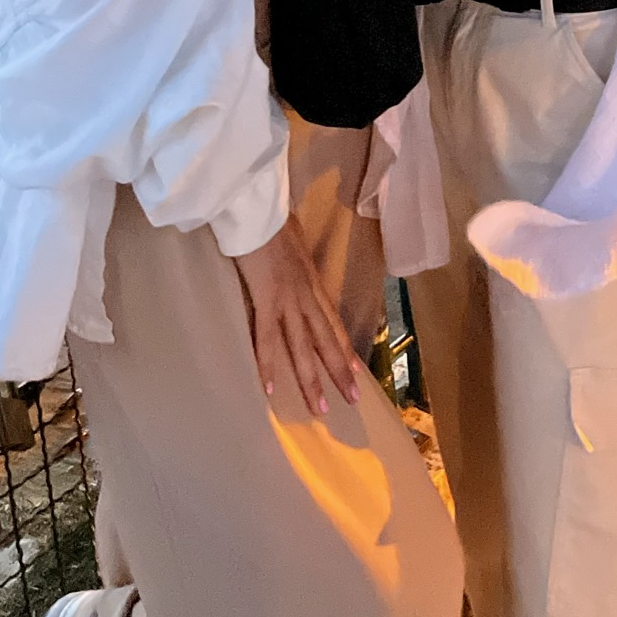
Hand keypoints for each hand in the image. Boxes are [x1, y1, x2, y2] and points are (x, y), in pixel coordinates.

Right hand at [233, 219, 364, 416]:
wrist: (259, 208)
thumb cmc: (271, 219)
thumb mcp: (293, 240)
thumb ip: (296, 256)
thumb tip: (295, 257)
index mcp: (311, 280)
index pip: (332, 320)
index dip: (343, 346)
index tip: (356, 369)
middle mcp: (305, 293)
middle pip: (325, 338)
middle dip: (339, 371)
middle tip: (352, 399)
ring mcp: (287, 298)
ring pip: (303, 347)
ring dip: (312, 379)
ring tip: (321, 408)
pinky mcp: (265, 299)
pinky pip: (266, 338)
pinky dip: (269, 364)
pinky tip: (271, 390)